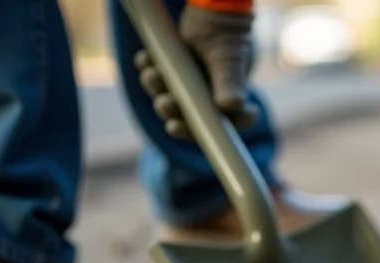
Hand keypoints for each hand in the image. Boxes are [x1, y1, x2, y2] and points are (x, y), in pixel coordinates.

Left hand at [134, 6, 256, 137]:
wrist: (213, 9)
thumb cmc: (228, 35)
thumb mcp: (229, 60)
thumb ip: (230, 83)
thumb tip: (232, 106)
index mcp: (228, 103)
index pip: (218, 130)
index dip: (199, 133)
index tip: (177, 126)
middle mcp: (208, 100)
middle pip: (187, 117)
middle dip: (171, 110)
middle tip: (164, 103)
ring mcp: (188, 87)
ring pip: (168, 97)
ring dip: (156, 88)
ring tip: (152, 72)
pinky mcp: (172, 71)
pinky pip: (156, 76)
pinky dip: (148, 68)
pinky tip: (146, 58)